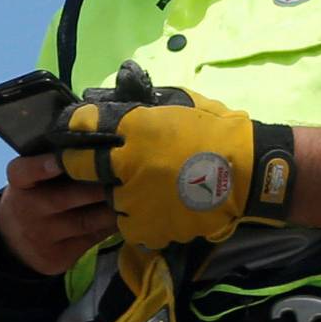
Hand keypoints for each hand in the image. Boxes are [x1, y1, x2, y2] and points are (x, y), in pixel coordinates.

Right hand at [0, 152, 118, 276]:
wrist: (13, 242)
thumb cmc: (37, 196)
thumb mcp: (35, 178)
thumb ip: (59, 163)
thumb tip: (104, 146)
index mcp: (20, 185)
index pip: (23, 172)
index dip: (41, 166)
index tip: (58, 161)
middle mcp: (27, 211)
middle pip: (66, 198)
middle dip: (100, 186)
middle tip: (129, 173)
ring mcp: (42, 237)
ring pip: (85, 221)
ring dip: (113, 208)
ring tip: (136, 195)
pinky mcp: (57, 257)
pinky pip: (91, 239)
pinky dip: (111, 226)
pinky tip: (126, 216)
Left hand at [53, 61, 293, 250]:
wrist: (247, 174)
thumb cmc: (215, 132)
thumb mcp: (179, 104)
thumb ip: (144, 103)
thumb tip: (117, 93)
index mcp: (134, 131)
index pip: (84, 132)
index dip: (76, 132)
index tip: (73, 132)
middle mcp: (125, 168)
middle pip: (87, 170)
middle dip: (85, 165)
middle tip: (96, 162)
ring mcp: (131, 202)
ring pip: (110, 198)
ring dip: (121, 192)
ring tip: (148, 186)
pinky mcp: (142, 228)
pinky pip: (129, 221)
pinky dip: (138, 214)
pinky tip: (158, 205)